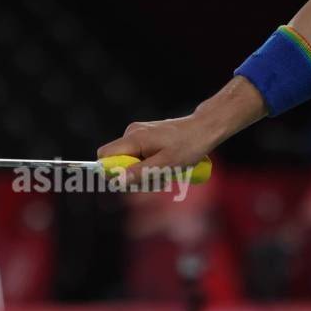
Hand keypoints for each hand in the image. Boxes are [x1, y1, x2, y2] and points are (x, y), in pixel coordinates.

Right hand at [97, 112, 218, 181]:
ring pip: (130, 161)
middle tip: (156, 179)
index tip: (131, 181)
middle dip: (133, 175)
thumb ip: (140, 172)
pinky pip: (139, 156)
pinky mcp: (147, 136)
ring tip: (167, 172)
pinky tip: (167, 167)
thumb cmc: (189, 146)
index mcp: (134, 137)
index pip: (104, 155)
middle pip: (117, 161)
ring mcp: (139, 133)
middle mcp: (132, 133)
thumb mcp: (165, 164)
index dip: (111, 171)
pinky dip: (150, 165)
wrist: (205, 129)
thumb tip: (117, 181)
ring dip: (145, 172)